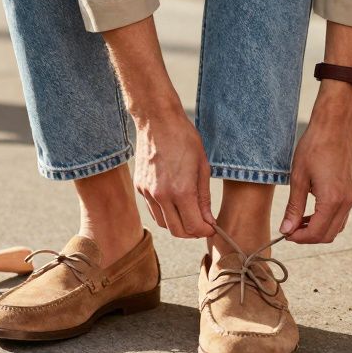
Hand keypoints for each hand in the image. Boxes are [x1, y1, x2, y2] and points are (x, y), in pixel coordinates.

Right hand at [100, 17, 214, 239]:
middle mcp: (162, 196)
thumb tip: (208, 221)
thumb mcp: (202, 167)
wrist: (157, 120)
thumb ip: (204, 198)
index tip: (211, 226)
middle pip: (177, 231)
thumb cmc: (184, 139)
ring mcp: (148, 192)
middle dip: (192, 231)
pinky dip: (165, 212)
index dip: (205, 230)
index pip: (194, 227)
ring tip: (189, 211)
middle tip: (202, 223)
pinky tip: (174, 200)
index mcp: (181, 191)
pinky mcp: (140, 187)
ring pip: (163, 224)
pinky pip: (153, 210)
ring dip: (177, 223)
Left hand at [281, 82, 351, 243]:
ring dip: (319, 228)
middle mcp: (347, 201)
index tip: (285, 233)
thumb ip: (294, 207)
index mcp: (332, 199)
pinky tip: (312, 209)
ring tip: (299, 219)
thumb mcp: (298, 178)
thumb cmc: (314, 146)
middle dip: (309, 236)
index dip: (299, 238)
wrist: (335, 124)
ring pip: (337, 226)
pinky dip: (328, 218)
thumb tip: (286, 230)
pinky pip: (342, 214)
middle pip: (329, 234)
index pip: (317, 233)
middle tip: (290, 229)